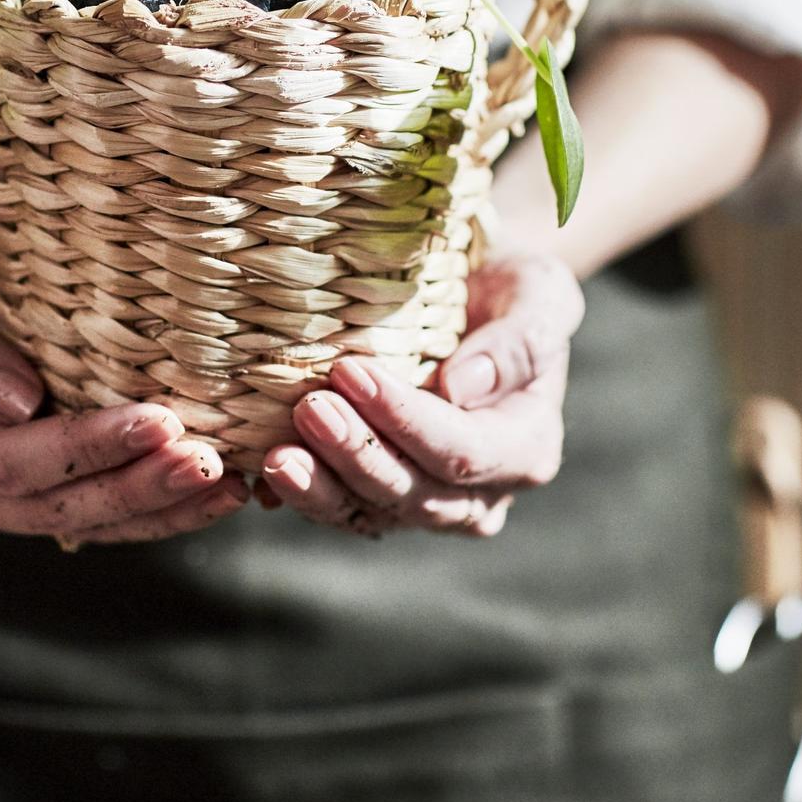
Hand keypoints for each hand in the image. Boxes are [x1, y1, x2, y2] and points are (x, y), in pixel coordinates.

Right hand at [0, 219, 248, 545]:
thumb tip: (22, 403)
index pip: (8, 463)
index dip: (83, 449)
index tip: (156, 422)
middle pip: (50, 508)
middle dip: (134, 489)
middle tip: (207, 463)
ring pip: (79, 523)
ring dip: (157, 510)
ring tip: (225, 486)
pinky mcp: (32, 493)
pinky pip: (94, 512)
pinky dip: (153, 507)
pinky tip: (210, 492)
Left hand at [259, 251, 583, 537]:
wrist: (476, 296)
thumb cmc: (510, 288)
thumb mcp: (537, 293)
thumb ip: (517, 341)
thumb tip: (460, 390)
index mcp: (526, 448)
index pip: (461, 452)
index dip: (405, 420)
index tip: (352, 373)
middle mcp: (481, 493)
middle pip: (413, 493)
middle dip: (356, 454)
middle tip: (309, 407)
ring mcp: (428, 502)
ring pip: (371, 513)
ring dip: (321, 487)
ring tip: (276, 455)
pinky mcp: (382, 496)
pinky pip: (342, 509)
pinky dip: (304, 494)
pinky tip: (264, 469)